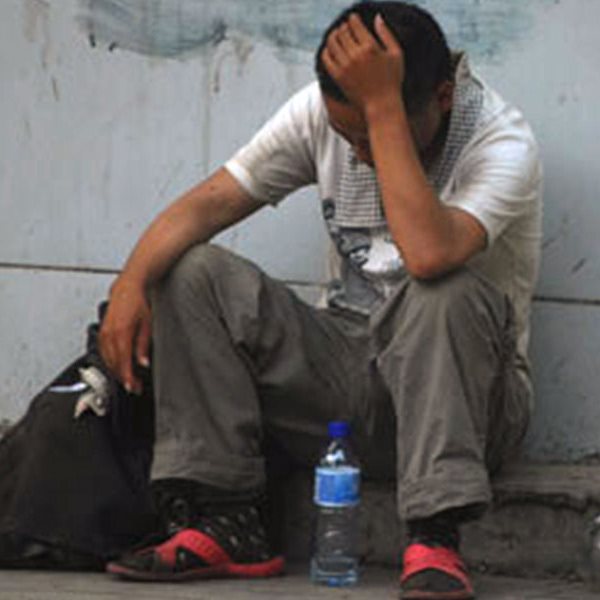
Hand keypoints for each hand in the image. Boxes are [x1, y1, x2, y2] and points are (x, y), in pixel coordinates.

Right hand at [99, 276, 151, 393]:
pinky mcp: (101, 333)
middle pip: (114, 364)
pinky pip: (104, 353)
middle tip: (135, 387)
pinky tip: (119, 367)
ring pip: (107, 360)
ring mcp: (103, 334)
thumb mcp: (147, 325)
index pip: (123, 361)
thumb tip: (143, 363)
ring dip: (117, 372)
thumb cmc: (138, 303)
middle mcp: (109, 334)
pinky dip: (111, 363)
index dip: (127, 377)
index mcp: (121, 332)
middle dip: (124, 378)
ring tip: (129, 380)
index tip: (132, 387)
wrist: (126, 289)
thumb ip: (143, 346)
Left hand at [322, 13, 404, 112]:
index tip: (353, 20)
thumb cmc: (392, 80)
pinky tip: (330, 50)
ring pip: (332, 42)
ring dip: (333, 36)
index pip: (354, 24)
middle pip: (342, 32)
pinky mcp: (338, 77)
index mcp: (370, 47)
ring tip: (336, 36)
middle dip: (343, 27)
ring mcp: (345, 66)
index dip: (352, 19)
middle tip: (345, 29)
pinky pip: (326, 58)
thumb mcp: (396, 54)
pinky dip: (326, 51)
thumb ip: (386, 34)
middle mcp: (355, 55)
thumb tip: (377, 17)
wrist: (381, 105)